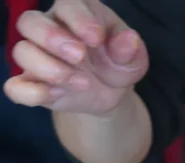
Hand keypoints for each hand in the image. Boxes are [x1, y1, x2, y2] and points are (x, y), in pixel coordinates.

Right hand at [3, 0, 147, 114]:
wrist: (110, 92)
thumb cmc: (118, 64)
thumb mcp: (132, 58)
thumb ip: (130, 49)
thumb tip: (129, 40)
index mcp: (77, 13)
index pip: (67, 4)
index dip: (78, 18)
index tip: (96, 38)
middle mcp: (50, 29)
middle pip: (30, 21)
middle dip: (52, 38)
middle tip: (79, 57)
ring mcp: (38, 55)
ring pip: (21, 51)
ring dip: (50, 69)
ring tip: (83, 82)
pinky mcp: (33, 82)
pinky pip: (16, 87)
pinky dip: (30, 92)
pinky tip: (57, 94)